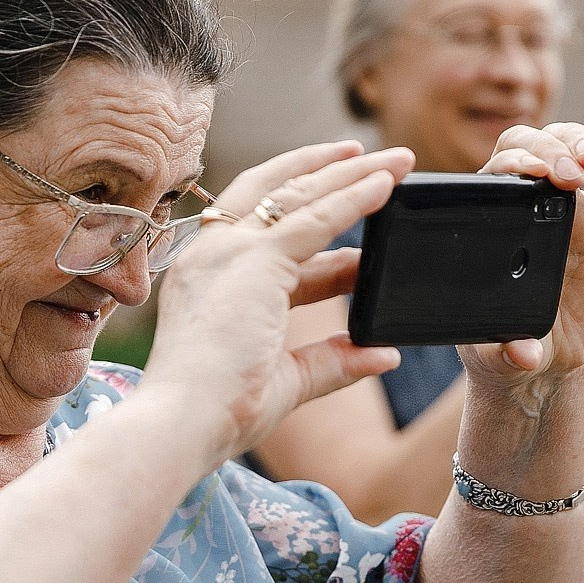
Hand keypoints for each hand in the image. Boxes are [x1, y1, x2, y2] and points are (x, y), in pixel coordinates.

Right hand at [144, 141, 413, 465]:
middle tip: (373, 159)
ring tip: (399, 160)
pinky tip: (386, 185)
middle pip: (277, 194)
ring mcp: (230, 252)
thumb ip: (333, 361)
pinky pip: (317, 218)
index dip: (316, 218)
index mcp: (211, 278)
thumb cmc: (220, 412)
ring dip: (353, 173)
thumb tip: (382, 353)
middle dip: (329, 173)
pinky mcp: (254, 259)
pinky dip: (354, 198)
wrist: (184, 423)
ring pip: (301, 195)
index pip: (267, 233)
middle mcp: (214, 254)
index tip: (358, 209)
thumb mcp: (287, 380)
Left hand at [467, 121, 583, 406]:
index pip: (495, 174)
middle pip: (530, 145)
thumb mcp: (497, 351)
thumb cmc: (505, 343)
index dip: (514, 163)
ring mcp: (562, 209)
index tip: (530, 175)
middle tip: (566, 173)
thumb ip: (505, 350)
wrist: (542, 358)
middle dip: (547, 146)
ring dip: (579, 143)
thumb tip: (524, 354)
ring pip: (568, 150)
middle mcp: (523, 205)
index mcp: (489, 222)